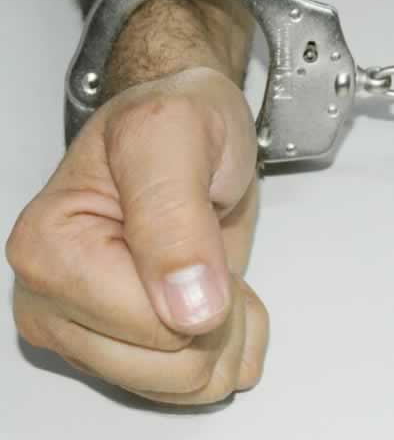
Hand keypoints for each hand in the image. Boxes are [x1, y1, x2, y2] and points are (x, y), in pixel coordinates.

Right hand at [7, 67, 268, 404]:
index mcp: (53, 249)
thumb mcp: (174, 136)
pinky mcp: (120, 348)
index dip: (202, 283)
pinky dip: (226, 342)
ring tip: (211, 267)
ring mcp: (87, 330)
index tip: (197, 226)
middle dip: (217, 313)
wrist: (188, 127)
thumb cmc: (175, 120)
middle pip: (171, 369)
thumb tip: (186, 305)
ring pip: (185, 386)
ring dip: (225, 330)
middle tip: (207, 248)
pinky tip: (213, 292)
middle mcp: (55, 299)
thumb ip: (176, 215)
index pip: (157, 327)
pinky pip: (194, 386)